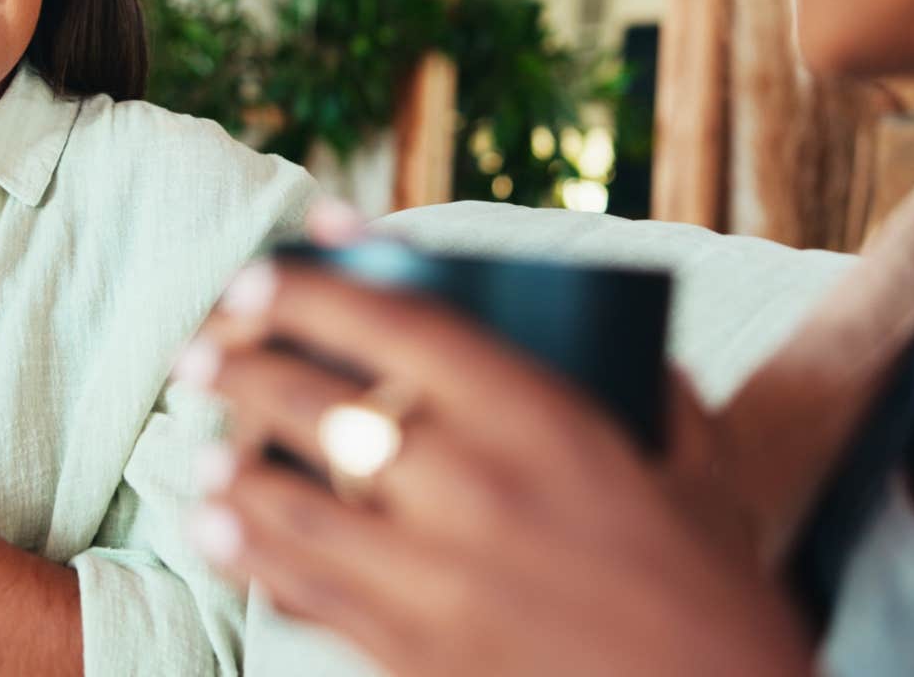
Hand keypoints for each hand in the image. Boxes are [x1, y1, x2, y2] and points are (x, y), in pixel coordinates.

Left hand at [175, 207, 809, 676]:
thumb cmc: (717, 594)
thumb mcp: (702, 469)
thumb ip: (650, 387)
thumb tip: (612, 334)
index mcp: (545, 420)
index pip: (396, 324)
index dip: (310, 287)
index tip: (259, 275)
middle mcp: (476, 487)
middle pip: (319, 404)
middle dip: (241, 368)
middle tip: (201, 353)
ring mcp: (436, 578)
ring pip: (290, 501)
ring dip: (228, 466)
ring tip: (197, 449)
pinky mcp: (415, 657)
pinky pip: (304, 592)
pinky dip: (249, 555)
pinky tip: (218, 532)